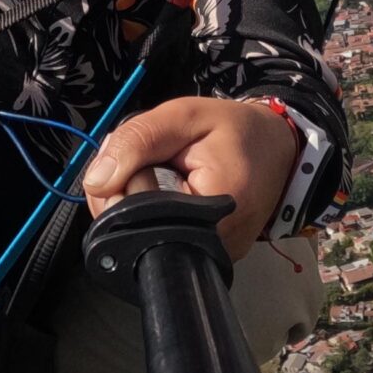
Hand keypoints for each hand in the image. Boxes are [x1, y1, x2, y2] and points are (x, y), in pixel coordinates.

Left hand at [82, 95, 297, 260]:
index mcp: (212, 207)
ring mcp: (213, 256)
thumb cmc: (235, 129)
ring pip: (144, 236)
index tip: (136, 157)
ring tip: (164, 172)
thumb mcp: (183, 117)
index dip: (119, 185)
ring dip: (139, 202)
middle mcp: (216, 244)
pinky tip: (171, 190)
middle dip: (126, 191)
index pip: (134, 214)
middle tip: (153, 160)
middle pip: (134, 230)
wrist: (277, 147)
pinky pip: (162, 238)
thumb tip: (95, 182)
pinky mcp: (208, 256)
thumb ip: (137, 142)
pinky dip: (155, 213)